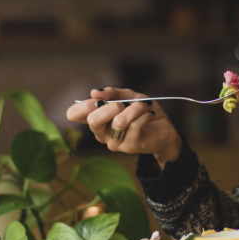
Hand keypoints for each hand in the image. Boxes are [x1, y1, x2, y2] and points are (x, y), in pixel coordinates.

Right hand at [66, 87, 181, 169]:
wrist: (164, 129)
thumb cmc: (143, 112)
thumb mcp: (129, 96)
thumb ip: (113, 93)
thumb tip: (94, 92)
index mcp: (96, 119)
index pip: (74, 114)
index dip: (83, 105)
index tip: (99, 99)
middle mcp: (101, 133)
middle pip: (93, 120)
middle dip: (110, 106)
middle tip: (123, 103)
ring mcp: (114, 142)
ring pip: (119, 122)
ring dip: (135, 108)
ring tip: (144, 105)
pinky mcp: (129, 147)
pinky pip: (135, 126)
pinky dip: (144, 114)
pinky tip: (149, 114)